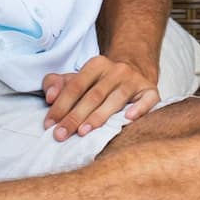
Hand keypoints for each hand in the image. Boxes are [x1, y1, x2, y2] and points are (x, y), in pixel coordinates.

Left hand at [41, 55, 159, 140]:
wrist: (135, 71)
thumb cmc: (100, 83)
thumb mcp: (77, 79)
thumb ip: (57, 84)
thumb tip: (49, 96)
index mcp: (97, 64)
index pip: (76, 86)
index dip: (61, 105)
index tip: (49, 124)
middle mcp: (116, 70)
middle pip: (93, 95)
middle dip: (75, 116)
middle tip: (61, 135)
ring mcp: (134, 80)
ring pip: (116, 99)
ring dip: (99, 116)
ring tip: (83, 132)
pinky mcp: (150, 90)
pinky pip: (147, 99)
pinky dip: (139, 109)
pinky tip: (128, 118)